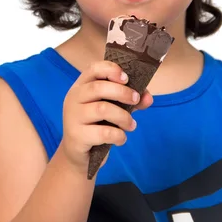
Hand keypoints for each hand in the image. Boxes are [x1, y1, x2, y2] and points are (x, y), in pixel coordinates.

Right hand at [58, 60, 153, 174]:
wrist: (78, 153)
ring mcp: (73, 117)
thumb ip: (130, 100)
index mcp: (81, 86)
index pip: (93, 68)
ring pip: (102, 109)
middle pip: (98, 87)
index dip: (111, 69)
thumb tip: (148, 98)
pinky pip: (103, 133)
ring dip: (124, 117)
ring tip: (131, 125)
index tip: (126, 78)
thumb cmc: (96, 124)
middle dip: (122, 92)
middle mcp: (74, 98)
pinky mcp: (76, 136)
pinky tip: (121, 139)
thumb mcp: (113, 108)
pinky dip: (118, 136)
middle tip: (135, 100)